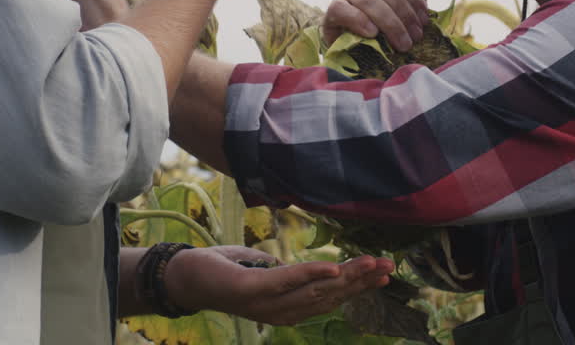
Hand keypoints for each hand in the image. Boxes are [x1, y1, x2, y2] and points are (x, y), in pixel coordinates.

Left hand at [165, 246, 394, 325]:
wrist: (184, 276)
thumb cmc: (224, 269)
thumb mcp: (265, 270)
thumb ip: (288, 273)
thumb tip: (312, 267)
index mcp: (287, 308)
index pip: (332, 298)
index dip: (360, 286)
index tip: (385, 273)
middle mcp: (281, 312)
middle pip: (331, 295)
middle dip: (363, 280)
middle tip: (390, 267)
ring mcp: (267, 303)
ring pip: (316, 289)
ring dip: (348, 275)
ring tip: (372, 262)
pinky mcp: (252, 288)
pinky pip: (288, 281)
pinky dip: (313, 274)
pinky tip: (334, 268)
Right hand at [322, 0, 428, 51]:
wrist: (367, 52)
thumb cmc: (392, 22)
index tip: (424, 20)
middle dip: (403, 12)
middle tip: (415, 36)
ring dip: (389, 23)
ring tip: (401, 43)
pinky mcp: (332, 11)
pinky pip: (343, 10)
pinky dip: (360, 21)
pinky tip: (373, 34)